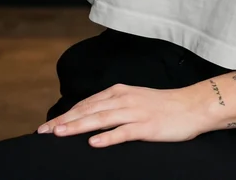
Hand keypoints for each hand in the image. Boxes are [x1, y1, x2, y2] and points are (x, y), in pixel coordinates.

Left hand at [37, 83, 207, 146]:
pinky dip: (107, 137)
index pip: (87, 104)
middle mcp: (124, 99)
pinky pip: (124, 132)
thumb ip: (114, 106)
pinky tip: (93, 142)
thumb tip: (90, 118)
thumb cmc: (163, 106)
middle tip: (44, 132)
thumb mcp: (134, 100)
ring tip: (60, 134)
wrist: (191, 106)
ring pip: (102, 119)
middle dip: (65, 121)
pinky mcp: (146, 126)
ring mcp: (135, 112)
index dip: (66, 114)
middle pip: (89, 110)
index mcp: (120, 92)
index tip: (47, 126)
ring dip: (79, 126)